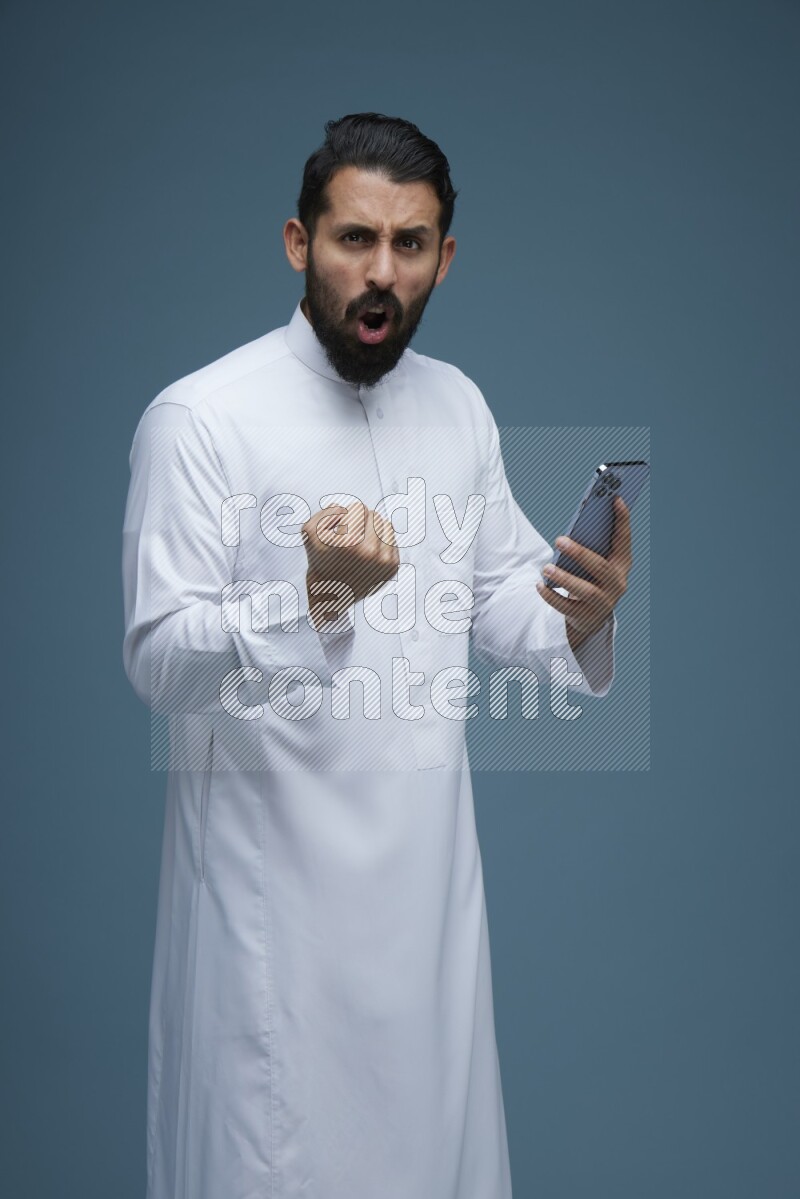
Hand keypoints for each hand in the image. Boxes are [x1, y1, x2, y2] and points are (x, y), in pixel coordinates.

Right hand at [302, 501, 399, 624]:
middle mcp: (370, 553)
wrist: (331, 594)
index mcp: (350, 543)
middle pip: (374, 514)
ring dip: (372, 530)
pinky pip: (392, 538)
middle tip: (348, 539)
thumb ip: (326, 511)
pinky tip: (367, 553)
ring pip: (385, 524)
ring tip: (358, 545)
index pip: (359, 508)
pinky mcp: (393, 567)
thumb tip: (346, 508)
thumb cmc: (320, 560)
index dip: (346, 515)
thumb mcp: (310, 532)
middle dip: (360, 522)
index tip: (339, 530)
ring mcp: (384, 561)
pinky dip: (380, 541)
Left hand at [535, 496, 631, 650]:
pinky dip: (551, 596)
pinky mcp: (585, 617)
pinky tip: (539, 585)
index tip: (616, 499)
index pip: (624, 540)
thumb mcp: (595, 562)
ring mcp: (603, 603)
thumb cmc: (590, 578)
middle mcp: (617, 584)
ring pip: (585, 591)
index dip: (622, 520)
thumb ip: (592, 546)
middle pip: (600, 568)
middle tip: (559, 540)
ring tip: (546, 568)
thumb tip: (577, 524)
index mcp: (621, 565)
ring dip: (564, 578)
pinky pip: (567, 607)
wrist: (589, 616)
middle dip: (580, 553)